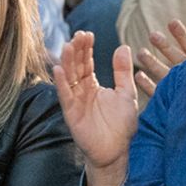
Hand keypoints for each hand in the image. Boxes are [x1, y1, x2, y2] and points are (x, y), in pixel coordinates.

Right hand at [54, 32, 138, 185]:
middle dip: (76, 51)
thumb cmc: (121, 125)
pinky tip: (58, 70)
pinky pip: (64, 96)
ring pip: (68, 78)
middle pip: (75, 66)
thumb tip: (123, 47)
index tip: (88, 34)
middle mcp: (80, 91)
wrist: (116, 151)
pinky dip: (61, 83)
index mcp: (92, 85)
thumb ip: (122, 71)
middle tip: (78, 35)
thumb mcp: (126, 94)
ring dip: (66, 62)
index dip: (86, 48)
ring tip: (68, 46)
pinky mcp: (71, 114)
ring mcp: (74, 102)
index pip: (86, 62)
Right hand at [134, 19, 185, 100]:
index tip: (173, 22)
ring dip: (151, 62)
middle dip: (164, 45)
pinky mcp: (173, 105)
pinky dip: (149, 85)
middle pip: (174, 57)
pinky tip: (139, 76)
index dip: (182, 35)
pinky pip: (159, 94)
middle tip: (153, 34)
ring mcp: (179, 90)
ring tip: (140, 52)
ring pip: (163, 73)